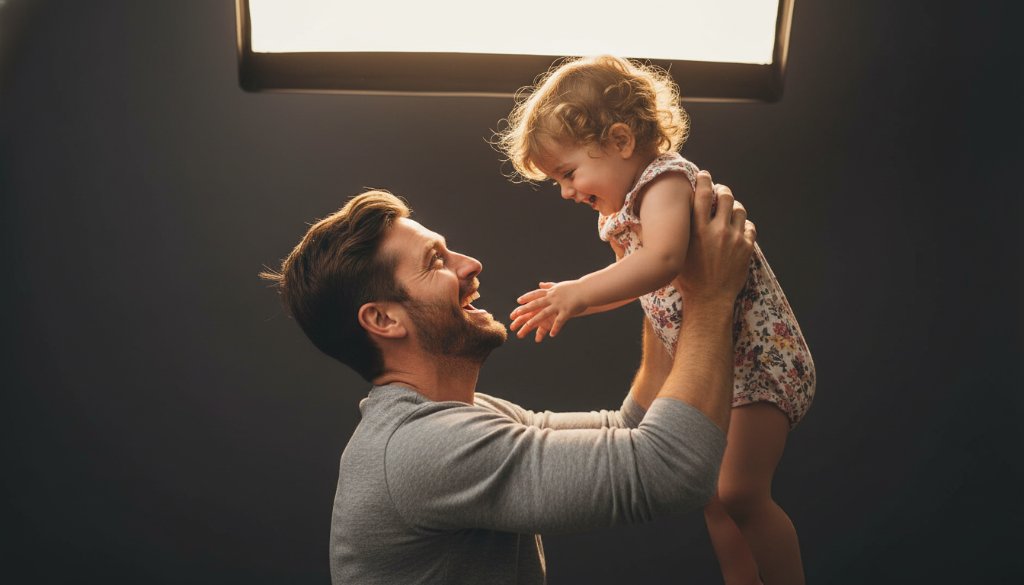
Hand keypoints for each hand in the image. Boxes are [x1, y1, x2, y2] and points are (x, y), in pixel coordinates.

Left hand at [509, 280, 586, 340]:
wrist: (587, 290)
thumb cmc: (574, 288)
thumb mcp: (559, 285)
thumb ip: (549, 286)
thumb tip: (540, 284)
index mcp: (551, 292)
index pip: (536, 294)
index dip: (527, 297)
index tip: (518, 301)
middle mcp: (553, 298)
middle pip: (537, 304)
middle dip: (526, 309)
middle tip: (516, 313)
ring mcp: (559, 304)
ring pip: (544, 313)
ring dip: (535, 320)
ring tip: (527, 326)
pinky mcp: (567, 311)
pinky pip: (560, 321)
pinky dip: (556, 328)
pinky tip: (552, 335)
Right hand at [673, 171, 755, 304]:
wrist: (708, 301)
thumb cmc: (687, 280)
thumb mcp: (675, 254)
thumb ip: (671, 235)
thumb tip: (652, 222)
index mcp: (697, 230)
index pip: (702, 193)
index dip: (703, 180)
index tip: (704, 175)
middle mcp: (716, 230)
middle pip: (725, 196)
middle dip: (722, 190)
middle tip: (719, 192)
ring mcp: (734, 239)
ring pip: (739, 209)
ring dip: (734, 206)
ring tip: (729, 210)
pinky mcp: (746, 249)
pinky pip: (749, 227)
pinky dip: (744, 225)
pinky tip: (737, 228)